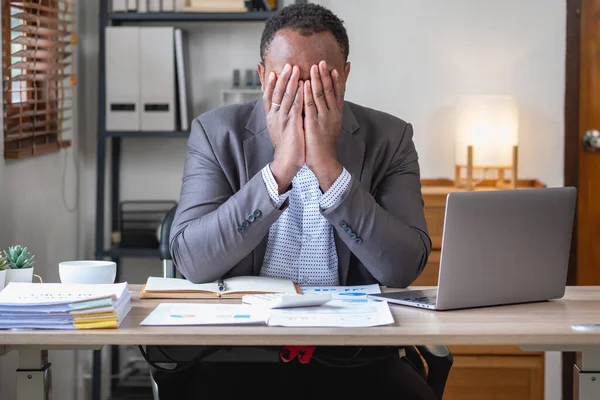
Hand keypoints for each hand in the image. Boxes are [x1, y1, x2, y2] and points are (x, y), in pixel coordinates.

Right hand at [263, 64, 304, 193]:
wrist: (286, 162)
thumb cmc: (285, 146)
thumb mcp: (280, 129)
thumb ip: (280, 117)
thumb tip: (282, 108)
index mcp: (271, 117)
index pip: (267, 96)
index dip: (269, 84)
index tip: (273, 72)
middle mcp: (274, 116)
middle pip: (276, 93)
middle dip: (282, 78)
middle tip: (287, 65)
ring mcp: (282, 120)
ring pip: (286, 96)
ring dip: (291, 82)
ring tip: (295, 69)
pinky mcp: (292, 124)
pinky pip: (296, 106)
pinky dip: (299, 94)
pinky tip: (304, 86)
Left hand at [304, 60, 343, 190]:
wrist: (324, 161)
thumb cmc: (324, 144)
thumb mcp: (330, 127)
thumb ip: (329, 114)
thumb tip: (328, 104)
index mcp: (337, 114)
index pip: (338, 93)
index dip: (335, 80)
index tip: (332, 68)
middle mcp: (332, 114)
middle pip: (329, 90)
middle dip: (325, 75)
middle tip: (321, 62)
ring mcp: (323, 118)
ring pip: (320, 95)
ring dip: (317, 80)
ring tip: (314, 67)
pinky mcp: (314, 123)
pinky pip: (310, 105)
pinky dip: (308, 93)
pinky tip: (305, 84)